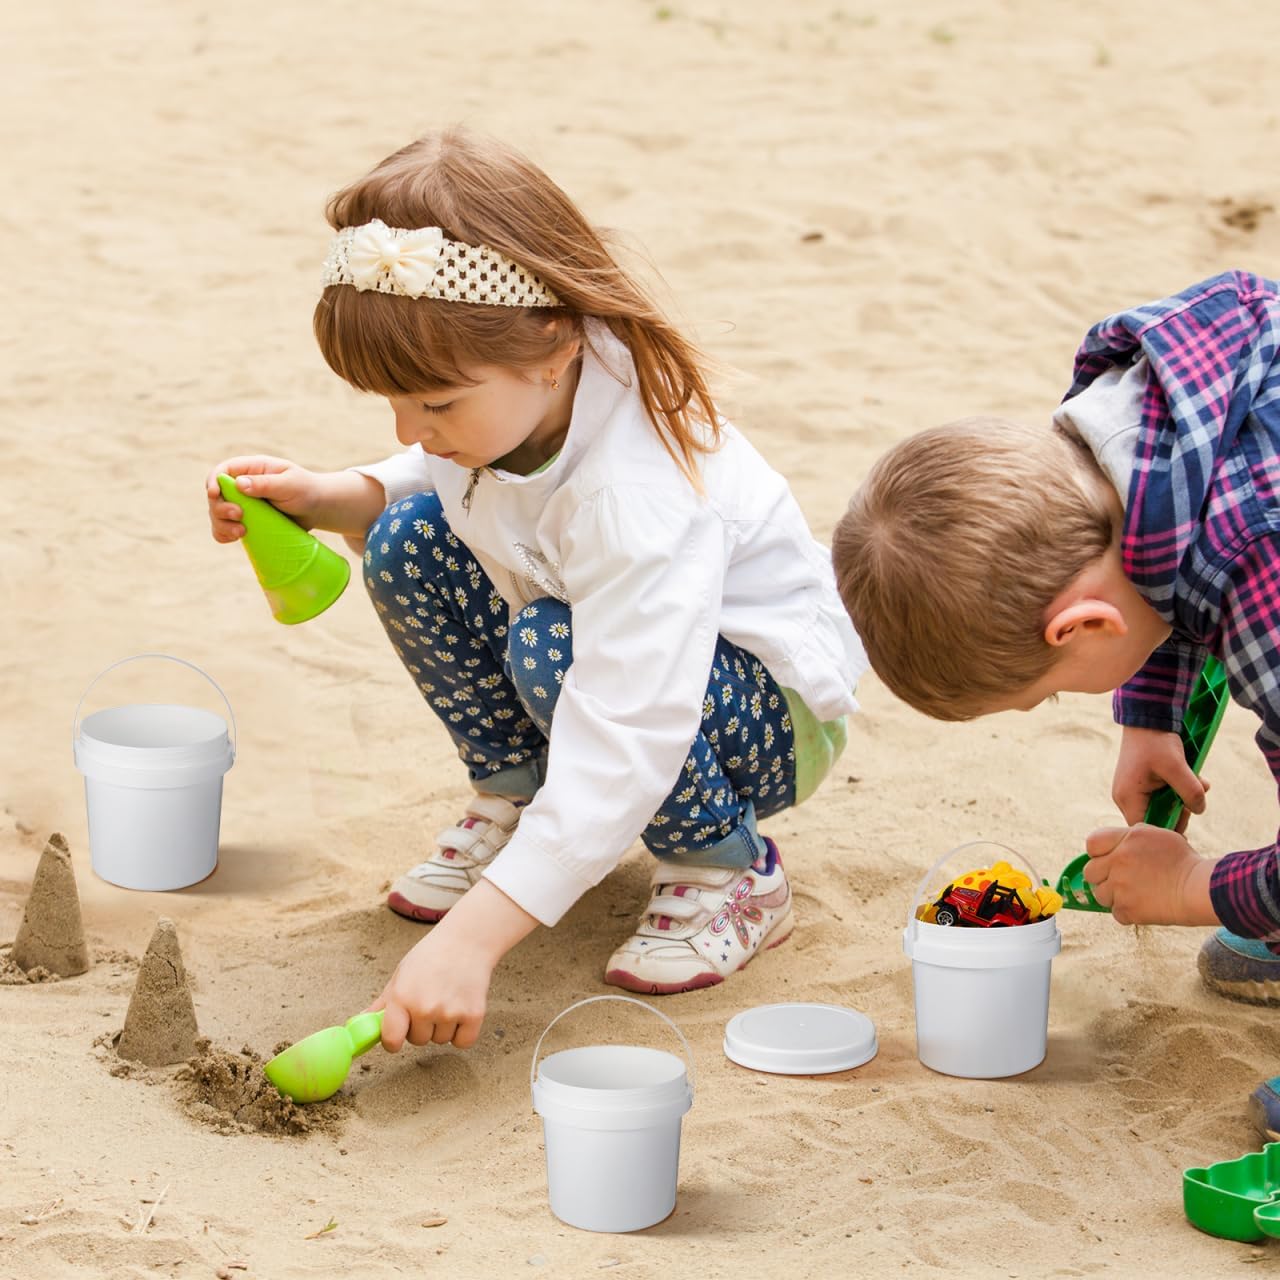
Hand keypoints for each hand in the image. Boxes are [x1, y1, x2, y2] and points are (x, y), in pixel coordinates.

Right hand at [205, 455, 322, 542]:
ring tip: (241, 532)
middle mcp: (242, 486)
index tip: (214, 494)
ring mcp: (243, 505)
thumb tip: (239, 484)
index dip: (214, 481)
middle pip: (216, 495)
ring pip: (217, 514)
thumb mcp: (290, 484)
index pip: (223, 471)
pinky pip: (225, 529)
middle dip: (221, 508)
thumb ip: (266, 484)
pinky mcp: (246, 521)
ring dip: (222, 525)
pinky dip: (224, 535)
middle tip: (239, 516)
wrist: (318, 509)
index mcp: (252, 469)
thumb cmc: (306, 490)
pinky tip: (234, 538)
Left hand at [369, 879, 539, 1051]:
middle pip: (418, 1040)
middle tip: (431, 999)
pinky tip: (462, 1008)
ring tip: (448, 997)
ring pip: (441, 1040)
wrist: (467, 940)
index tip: (399, 1034)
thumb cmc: (431, 956)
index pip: (391, 1040)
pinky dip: (463, 1032)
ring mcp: (450, 1012)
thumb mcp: (402, 975)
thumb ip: (382, 1004)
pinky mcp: (474, 1015)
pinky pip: (462, 1042)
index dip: (394, 1040)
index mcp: (402, 997)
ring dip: (444, 1026)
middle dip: (422, 1026)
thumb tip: (359, 1024)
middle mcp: (425, 1008)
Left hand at [1083, 823, 1217, 925]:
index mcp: (1125, 839)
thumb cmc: (1183, 861)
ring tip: (1136, 893)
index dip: (1099, 853)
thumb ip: (1130, 837)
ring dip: (1114, 895)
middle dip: (1103, 876)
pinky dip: (1128, 912)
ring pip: (1100, 894)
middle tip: (1122, 879)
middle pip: (1091, 872)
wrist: (1200, 889)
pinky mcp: (1126, 909)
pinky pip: (1116, 912)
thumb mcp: (1157, 835)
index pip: (1092, 844)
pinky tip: (1144, 905)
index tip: (1110, 860)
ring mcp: (1120, 887)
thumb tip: (1115, 844)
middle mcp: (1117, 861)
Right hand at [1112, 725, 1207, 831]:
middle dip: (1178, 812)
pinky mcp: (1139, 783)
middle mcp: (1125, 797)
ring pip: (1159, 807)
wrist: (1146, 718)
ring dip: (1180, 800)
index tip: (1187, 821)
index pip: (1146, 828)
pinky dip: (1175, 791)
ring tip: (1197, 786)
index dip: (1167, 830)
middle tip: (1195, 802)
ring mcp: (1131, 790)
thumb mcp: (1177, 766)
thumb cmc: (1156, 741)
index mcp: (1128, 797)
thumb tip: (1200, 810)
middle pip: (1153, 820)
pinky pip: (1158, 796)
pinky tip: (1189, 780)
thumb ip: (1190, 791)